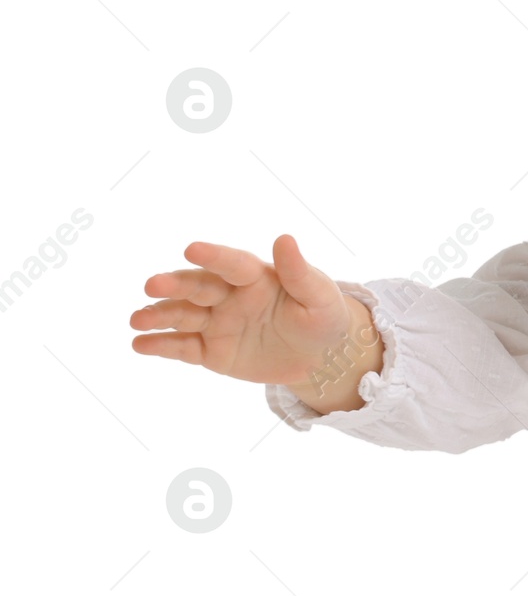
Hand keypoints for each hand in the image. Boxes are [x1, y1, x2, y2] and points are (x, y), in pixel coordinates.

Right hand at [130, 234, 360, 386]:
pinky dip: (161, 346)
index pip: (231, 264)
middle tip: (152, 285)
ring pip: (183, 316)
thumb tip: (285, 238)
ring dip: (158, 316)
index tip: (191, 249)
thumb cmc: (322, 317)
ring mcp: (217, 323)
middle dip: (174, 285)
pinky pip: (183, 348)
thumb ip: (299, 272)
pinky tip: (140, 344)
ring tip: (137, 319)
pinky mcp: (211, 351)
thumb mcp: (319, 297)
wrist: (321, 356)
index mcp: (255, 276)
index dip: (213, 256)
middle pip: (198, 287)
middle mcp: (229, 296)